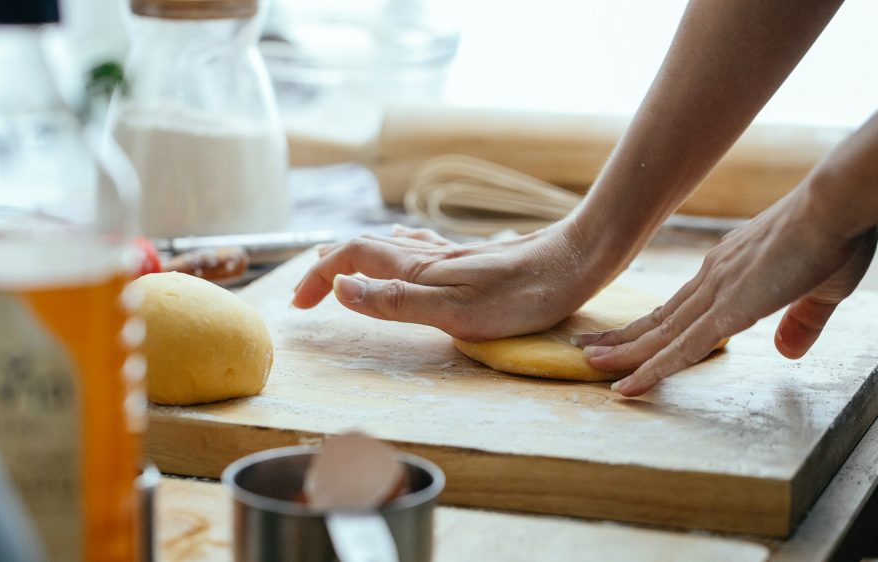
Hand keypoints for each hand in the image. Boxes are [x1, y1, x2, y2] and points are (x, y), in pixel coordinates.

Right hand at [291, 222, 620, 340]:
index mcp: (418, 268)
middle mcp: (428, 255)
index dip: (319, 278)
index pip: (350, 259)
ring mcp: (450, 254)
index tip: (299, 307)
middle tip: (309, 293)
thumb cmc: (523, 295)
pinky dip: (393, 250)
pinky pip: (417, 247)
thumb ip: (396, 301)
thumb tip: (340, 287)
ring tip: (340, 268)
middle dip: (329, 267)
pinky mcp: (473, 257)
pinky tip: (404, 250)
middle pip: (362, 248)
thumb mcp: (456, 311)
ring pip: (388, 246)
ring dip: (356, 256)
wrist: (578, 260)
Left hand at [576, 187, 877, 396]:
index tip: (626, 335)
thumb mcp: (819, 289)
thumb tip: (787, 351)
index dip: (651, 325)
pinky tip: (627, 386)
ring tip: (589, 364)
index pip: (680, 307)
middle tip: (586, 349)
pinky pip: (681, 350)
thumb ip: (800, 320)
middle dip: (622, 337)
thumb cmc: (834, 236)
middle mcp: (711, 280)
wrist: (835, 205)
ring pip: (659, 335)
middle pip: (659, 319)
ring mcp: (715, 294)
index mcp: (727, 271)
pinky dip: (651, 370)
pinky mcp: (728, 310)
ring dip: (624, 353)